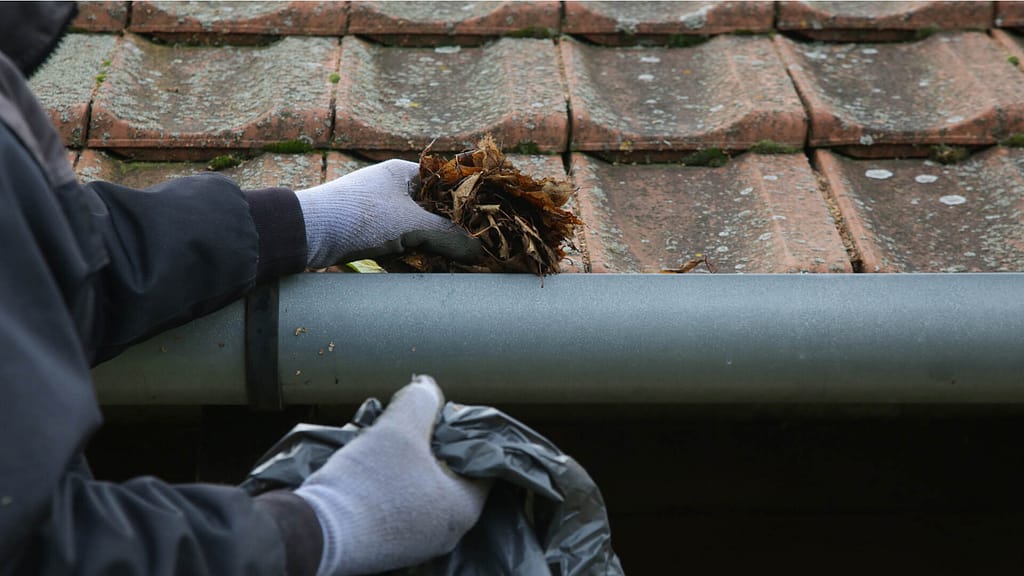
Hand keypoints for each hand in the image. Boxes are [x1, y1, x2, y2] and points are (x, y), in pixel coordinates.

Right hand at [294, 376, 489, 575]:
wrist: (313, 533)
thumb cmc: (367, 483)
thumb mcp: (399, 428)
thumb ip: (420, 401)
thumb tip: (427, 386)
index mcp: (464, 508)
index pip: (482, 462)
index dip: (463, 432)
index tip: (441, 416)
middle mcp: (447, 532)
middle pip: (450, 475)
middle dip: (430, 446)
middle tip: (409, 427)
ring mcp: (418, 545)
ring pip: (421, 491)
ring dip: (406, 465)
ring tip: (383, 445)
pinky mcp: (389, 549)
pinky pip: (400, 508)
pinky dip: (390, 487)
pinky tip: (369, 471)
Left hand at [295, 159, 481, 267]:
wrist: (306, 233)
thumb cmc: (360, 217)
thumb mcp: (411, 226)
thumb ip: (448, 237)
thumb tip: (479, 251)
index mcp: (402, 173)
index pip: (444, 182)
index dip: (465, 200)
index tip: (485, 219)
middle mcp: (390, 188)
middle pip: (431, 209)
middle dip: (450, 231)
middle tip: (473, 247)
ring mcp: (377, 211)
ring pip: (414, 230)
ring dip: (431, 247)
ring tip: (454, 264)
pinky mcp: (365, 234)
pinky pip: (397, 245)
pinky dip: (411, 258)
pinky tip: (426, 272)